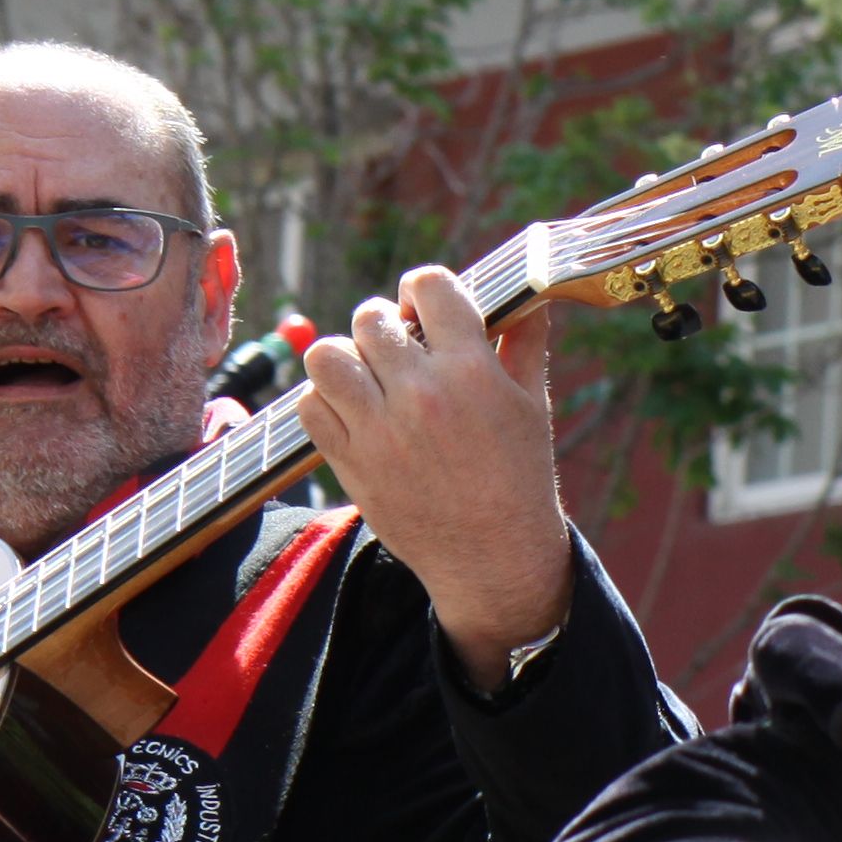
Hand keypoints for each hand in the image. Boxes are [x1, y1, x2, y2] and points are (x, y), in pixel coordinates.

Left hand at [300, 270, 573, 674]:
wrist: (493, 555)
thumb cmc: (518, 475)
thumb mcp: (531, 403)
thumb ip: (524, 341)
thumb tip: (527, 296)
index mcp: (471, 369)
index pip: (428, 286)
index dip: (421, 288)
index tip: (422, 308)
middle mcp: (421, 392)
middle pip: (370, 318)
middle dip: (382, 327)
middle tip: (396, 351)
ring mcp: (381, 429)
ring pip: (327, 357)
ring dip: (343, 360)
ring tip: (364, 378)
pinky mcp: (351, 462)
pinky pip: (309, 405)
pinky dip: (323, 403)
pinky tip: (350, 412)